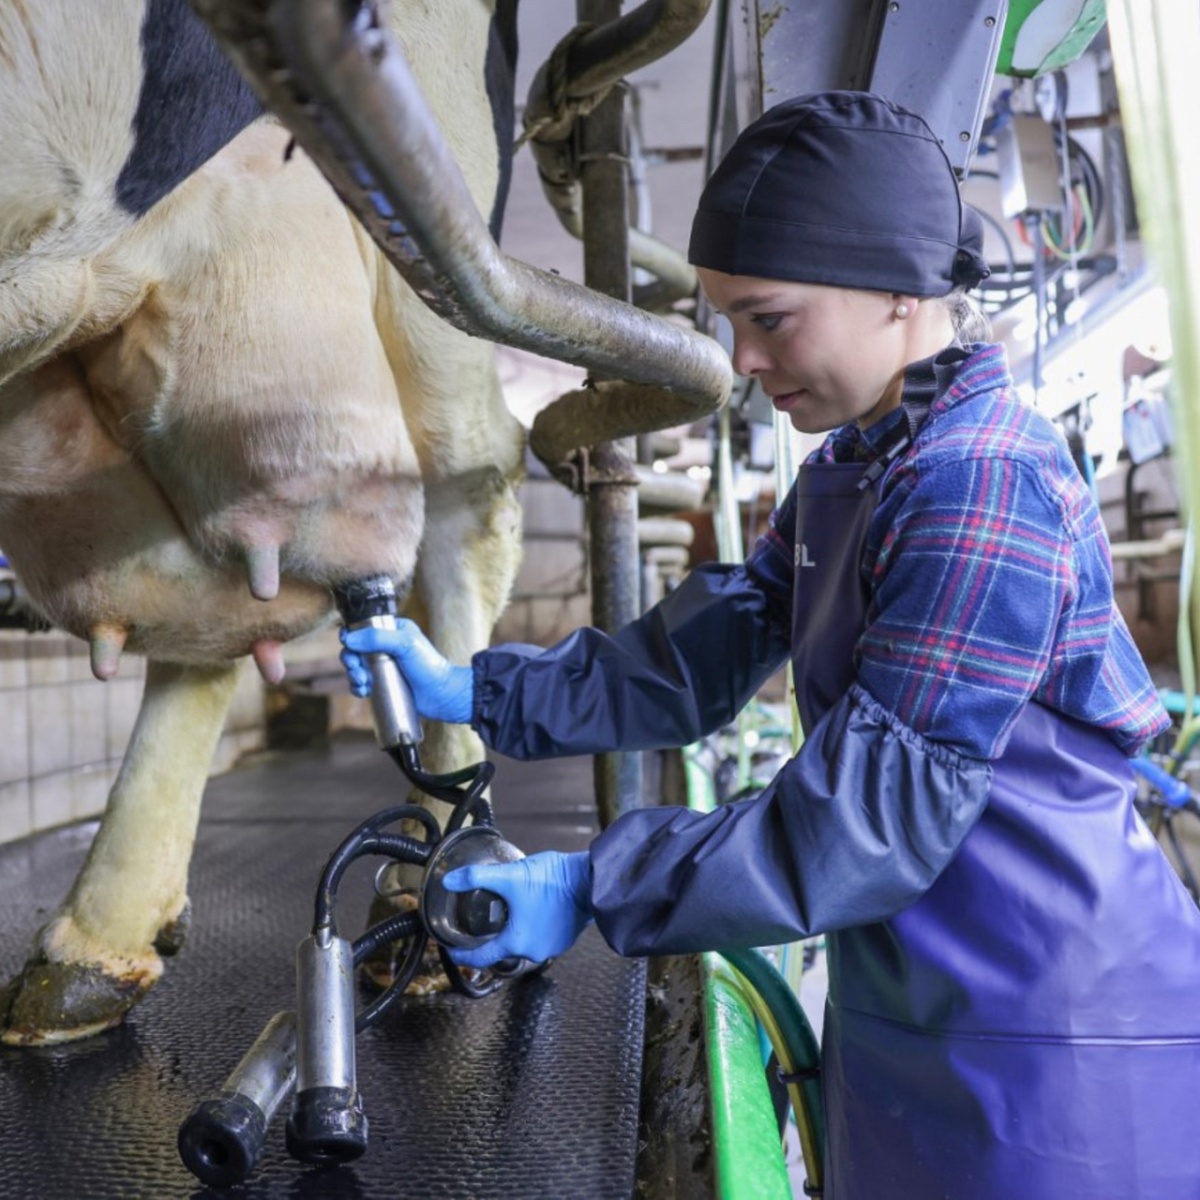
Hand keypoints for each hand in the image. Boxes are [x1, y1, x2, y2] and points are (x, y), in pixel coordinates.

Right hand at [340, 620, 473, 724]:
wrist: (441, 695)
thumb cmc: (428, 666)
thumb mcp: (404, 644)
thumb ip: (377, 638)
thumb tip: (349, 639)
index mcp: (393, 631)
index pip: (364, 628)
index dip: (351, 636)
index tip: (348, 645)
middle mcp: (386, 647)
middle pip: (355, 649)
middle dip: (350, 659)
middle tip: (356, 669)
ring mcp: (384, 666)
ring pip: (356, 668)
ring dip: (353, 675)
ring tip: (363, 682)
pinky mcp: (383, 684)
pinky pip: (362, 684)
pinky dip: (358, 687)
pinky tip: (364, 691)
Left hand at [442, 850, 592, 968]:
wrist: (590, 880)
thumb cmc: (552, 881)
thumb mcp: (508, 876)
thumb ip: (476, 878)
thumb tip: (449, 881)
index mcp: (516, 943)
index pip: (481, 957)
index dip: (463, 955)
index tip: (453, 951)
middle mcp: (534, 952)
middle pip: (503, 948)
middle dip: (493, 934)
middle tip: (484, 918)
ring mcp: (552, 947)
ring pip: (523, 941)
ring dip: (515, 929)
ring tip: (510, 909)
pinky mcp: (565, 938)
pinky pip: (541, 936)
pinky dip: (533, 926)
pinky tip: (532, 908)